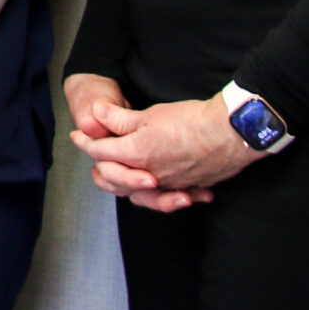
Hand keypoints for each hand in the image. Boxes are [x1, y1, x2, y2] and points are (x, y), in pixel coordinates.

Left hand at [63, 72, 208, 211]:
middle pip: (115, 179)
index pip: (101, 152)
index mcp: (137, 154)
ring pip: (141, 194)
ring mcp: (171, 184)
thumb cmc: (191, 120)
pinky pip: (170, 196)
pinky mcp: (190, 186)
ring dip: (128, 186)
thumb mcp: (149, 115)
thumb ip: (119, 118)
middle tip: (94, 158)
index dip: (86, 142)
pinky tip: (160, 187)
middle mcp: (151, 175)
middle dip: (101, 168)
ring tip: (123, 179)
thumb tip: (95, 113)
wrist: (231, 133)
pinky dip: (162, 195)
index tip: (77, 136)